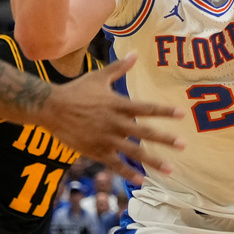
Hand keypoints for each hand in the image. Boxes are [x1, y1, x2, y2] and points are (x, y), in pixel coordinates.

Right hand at [40, 52, 183, 184]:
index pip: (145, 108)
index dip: (164, 111)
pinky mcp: (95, 151)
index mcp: (117, 104)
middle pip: (144, 132)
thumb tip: (135, 52)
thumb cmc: (76, 91)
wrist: (51, 107)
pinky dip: (129, 173)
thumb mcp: (98, 77)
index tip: (181, 114)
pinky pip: (115, 164)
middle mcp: (114, 122)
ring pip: (133, 152)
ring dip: (153, 161)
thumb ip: (119, 67)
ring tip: (170, 169)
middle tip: (183, 145)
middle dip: (165, 139)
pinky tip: (141, 180)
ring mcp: (105, 138)